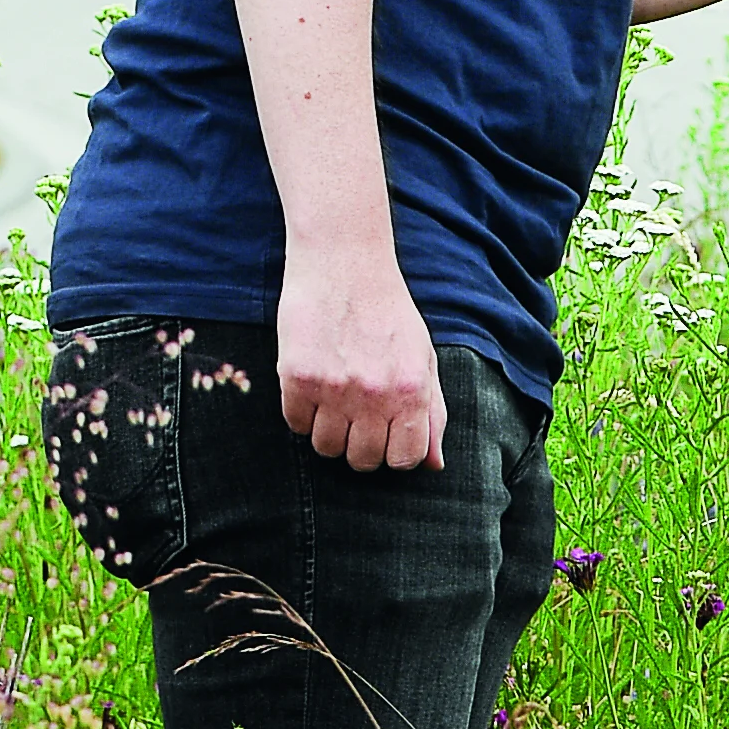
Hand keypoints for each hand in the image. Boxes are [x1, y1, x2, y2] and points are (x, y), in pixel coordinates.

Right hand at [277, 245, 446, 472]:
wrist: (344, 263)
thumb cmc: (388, 312)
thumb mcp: (423, 359)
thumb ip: (432, 413)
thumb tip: (433, 465)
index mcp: (412, 391)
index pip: (405, 459)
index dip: (395, 454)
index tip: (386, 437)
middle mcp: (375, 394)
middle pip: (363, 461)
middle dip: (361, 447)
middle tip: (357, 419)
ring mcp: (334, 388)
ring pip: (326, 448)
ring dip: (329, 432)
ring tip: (334, 401)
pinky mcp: (297, 376)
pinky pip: (295, 424)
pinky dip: (302, 414)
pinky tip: (313, 388)